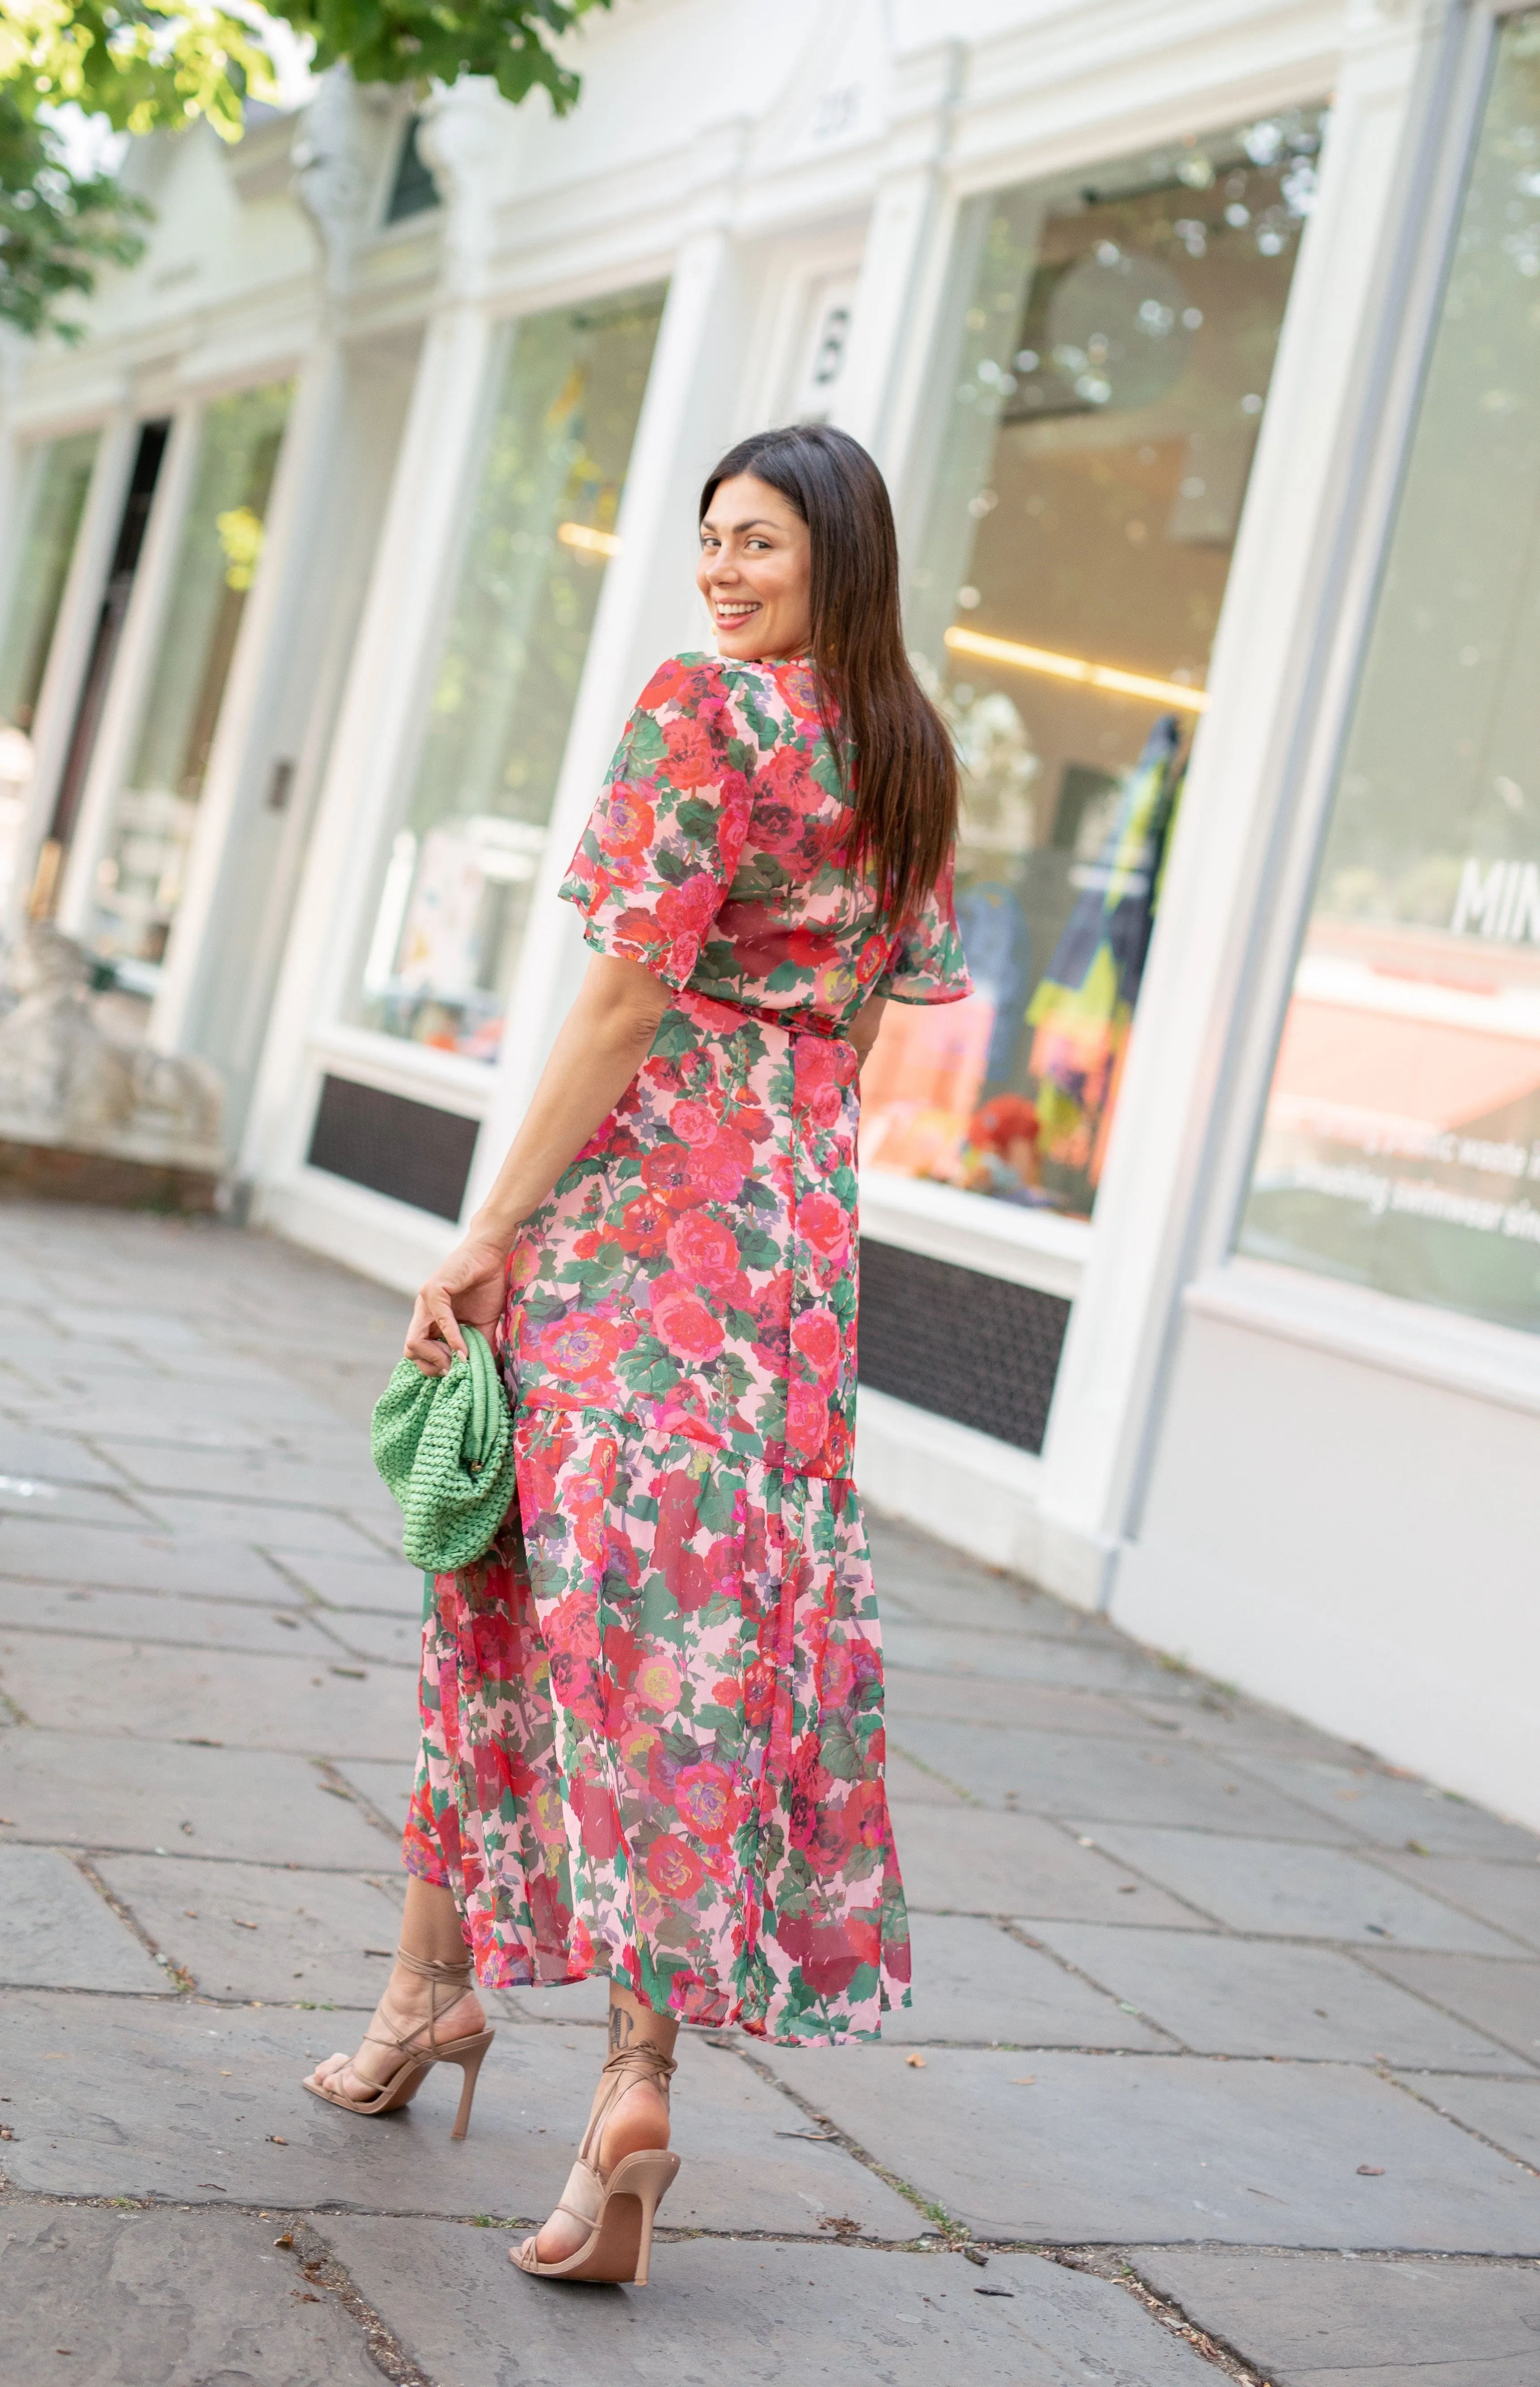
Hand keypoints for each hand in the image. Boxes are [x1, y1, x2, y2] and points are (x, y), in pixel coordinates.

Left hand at [404, 1237, 509, 1374]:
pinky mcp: (434, 1290)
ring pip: (414, 1342)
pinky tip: (464, 1348)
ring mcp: (425, 1302)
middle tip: (455, 1367)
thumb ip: (479, 1346)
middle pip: (410, 1351)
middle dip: (432, 1366)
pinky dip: (452, 1338)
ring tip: (459, 1358)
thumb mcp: (483, 1325)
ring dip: (437, 1357)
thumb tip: (479, 1371)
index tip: (457, 1368)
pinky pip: (439, 1321)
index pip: (418, 1353)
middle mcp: (423, 1313)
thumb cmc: (487, 1286)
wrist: (492, 1255)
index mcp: (431, 1321)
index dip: (435, 1366)